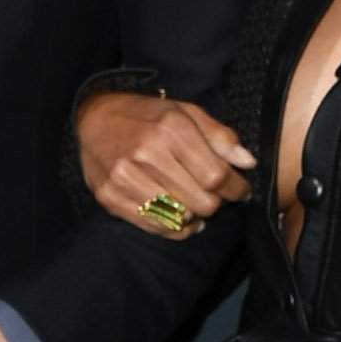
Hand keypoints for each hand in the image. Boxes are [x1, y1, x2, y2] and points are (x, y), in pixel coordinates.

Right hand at [77, 93, 254, 236]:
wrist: (93, 118)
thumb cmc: (147, 115)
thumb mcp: (186, 112)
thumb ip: (219, 136)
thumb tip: (247, 162)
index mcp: (170, 129)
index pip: (216, 175)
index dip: (236, 188)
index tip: (241, 190)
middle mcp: (146, 154)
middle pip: (202, 201)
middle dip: (216, 202)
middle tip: (215, 195)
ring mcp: (125, 178)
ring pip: (180, 218)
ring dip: (195, 216)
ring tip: (196, 204)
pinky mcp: (110, 197)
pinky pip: (155, 227)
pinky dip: (175, 228)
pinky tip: (180, 217)